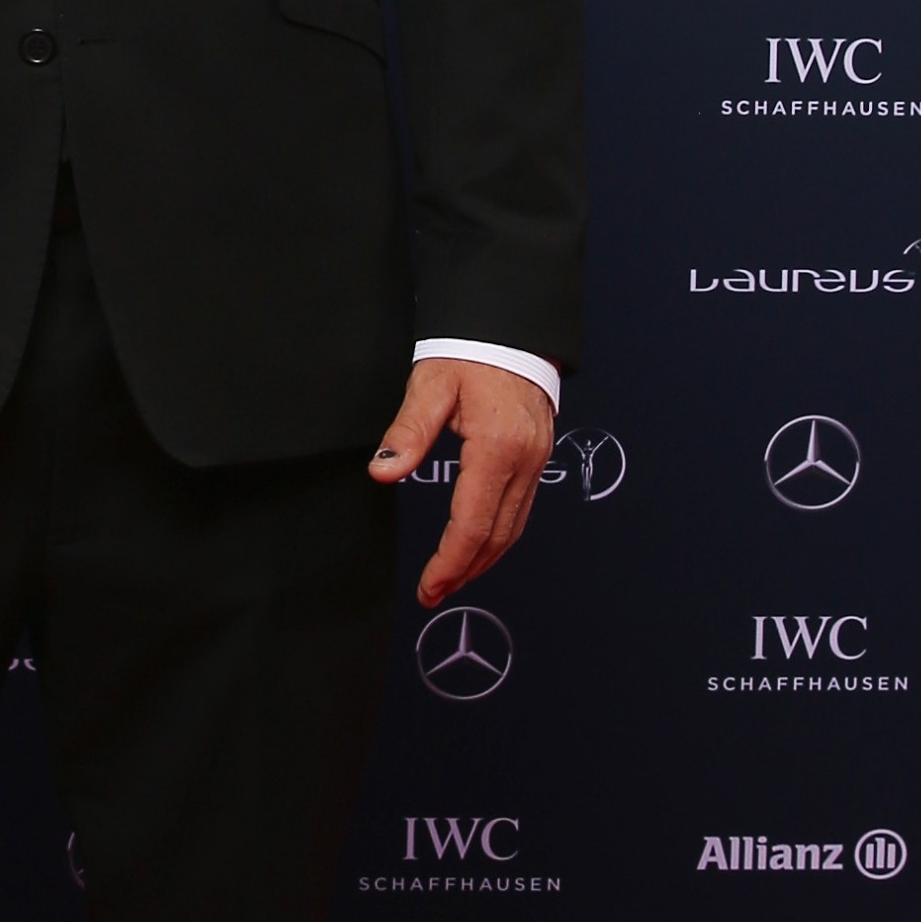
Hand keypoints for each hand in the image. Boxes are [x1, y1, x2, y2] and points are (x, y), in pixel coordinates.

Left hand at [370, 360, 554, 605]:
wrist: (509, 327)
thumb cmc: (468, 352)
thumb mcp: (430, 385)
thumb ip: (407, 431)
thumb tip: (383, 470)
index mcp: (496, 447)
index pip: (472, 522)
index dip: (449, 561)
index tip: (428, 586)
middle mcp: (524, 460)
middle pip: (497, 534)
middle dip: (465, 570)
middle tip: (434, 594)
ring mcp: (536, 460)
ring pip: (513, 527)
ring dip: (483, 560)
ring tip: (453, 579)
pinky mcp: (538, 456)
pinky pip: (520, 509)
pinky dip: (498, 536)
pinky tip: (478, 546)